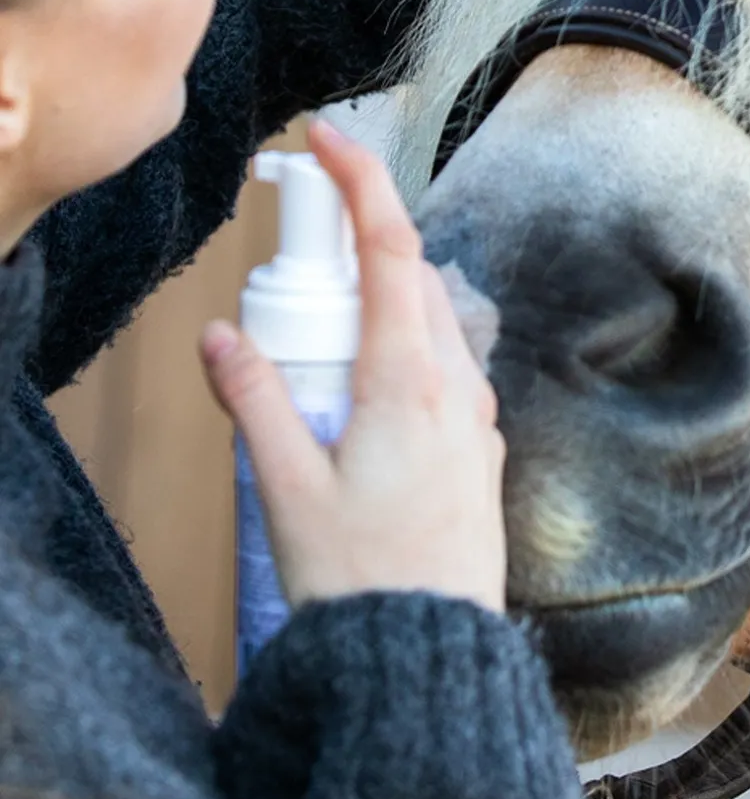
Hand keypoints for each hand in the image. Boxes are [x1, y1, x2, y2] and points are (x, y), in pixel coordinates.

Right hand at [202, 120, 506, 614]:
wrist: (431, 661)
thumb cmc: (360, 581)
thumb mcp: (284, 489)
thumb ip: (253, 401)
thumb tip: (219, 333)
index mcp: (410, 379)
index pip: (391, 246)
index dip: (362, 179)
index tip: (329, 137)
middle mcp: (458, 387)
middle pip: (411, 278)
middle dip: (358, 244)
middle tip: (301, 240)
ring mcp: (478, 422)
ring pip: (432, 327)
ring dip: (380, 306)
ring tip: (316, 340)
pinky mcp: (481, 456)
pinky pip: (444, 376)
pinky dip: (402, 357)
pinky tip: (361, 402)